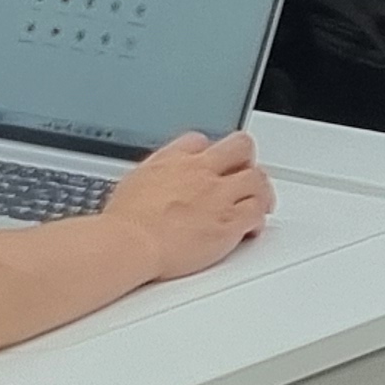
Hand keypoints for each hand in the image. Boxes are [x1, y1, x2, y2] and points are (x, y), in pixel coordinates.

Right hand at [100, 131, 273, 277]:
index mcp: (174, 159)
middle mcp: (201, 172)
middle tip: (244, 174)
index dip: (210, 151)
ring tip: (257, 201)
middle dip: (246, 159)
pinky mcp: (229, 222)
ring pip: (258, 179)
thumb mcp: (134, 182)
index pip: (202, 140)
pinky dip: (259, 219)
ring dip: (260, 190)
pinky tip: (252, 227)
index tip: (212, 163)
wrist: (130, 244)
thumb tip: (157, 180)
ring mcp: (218, 195)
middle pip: (240, 146)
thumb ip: (154, 175)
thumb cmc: (124, 223)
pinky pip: (257, 213)